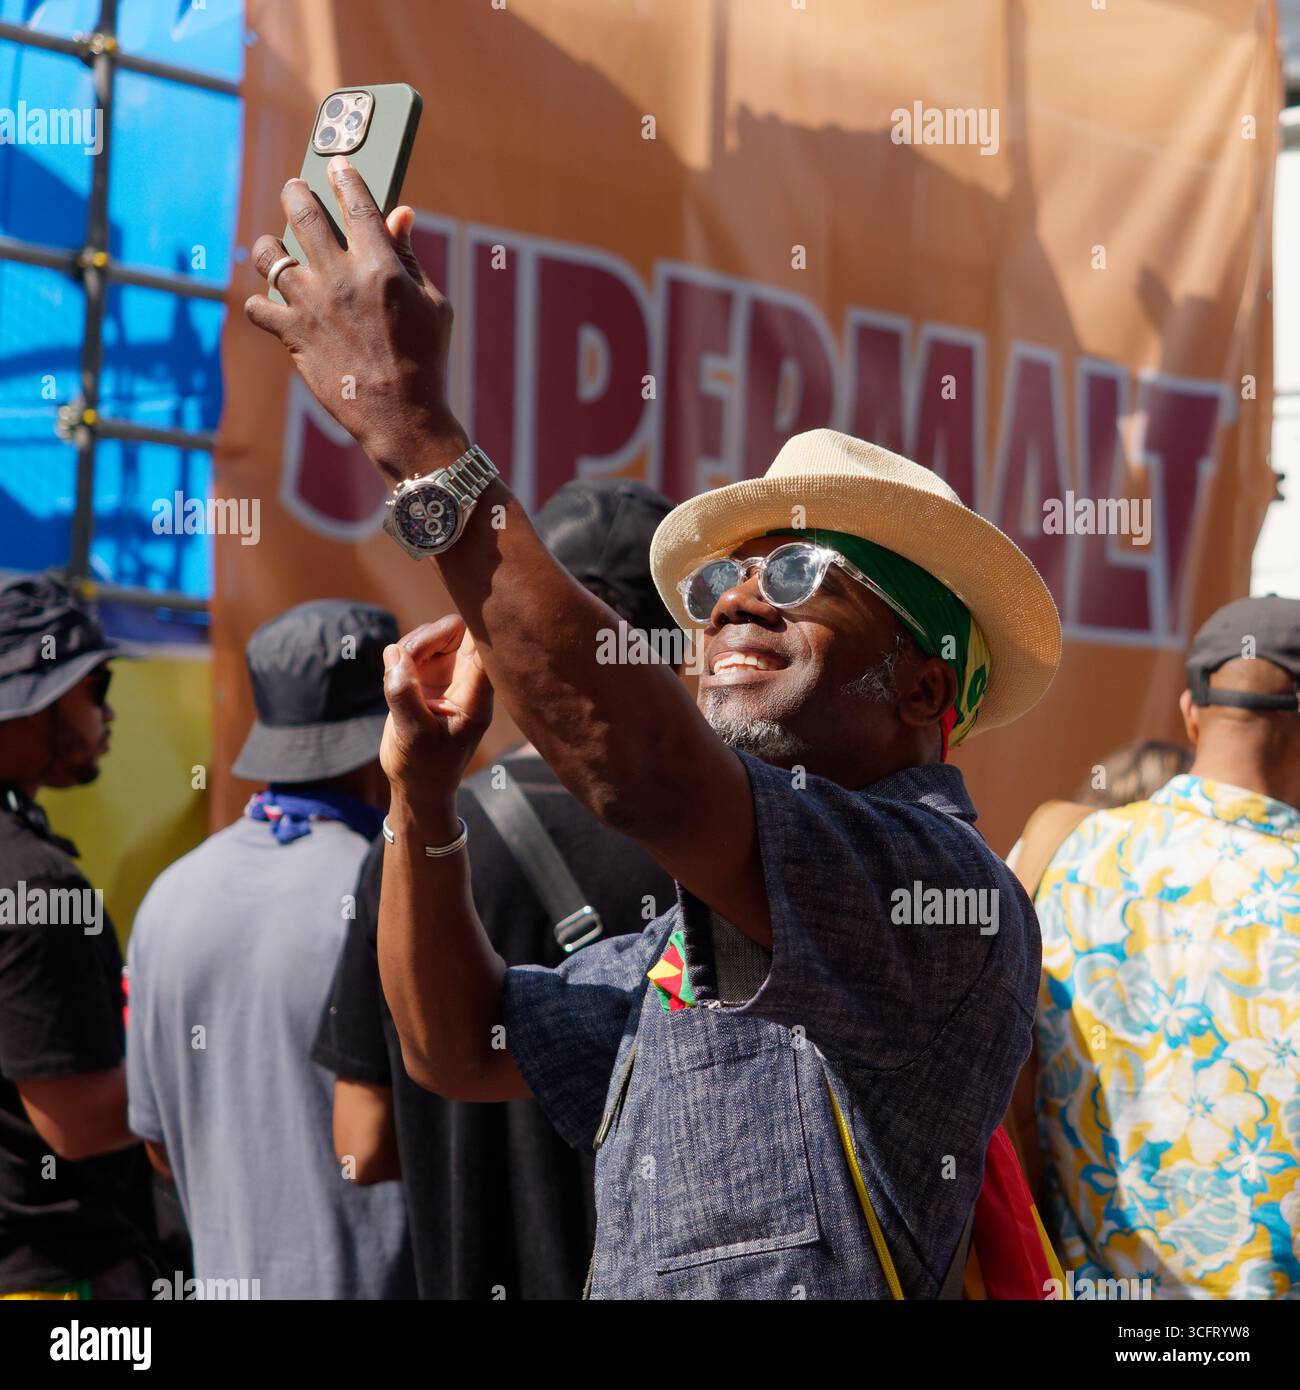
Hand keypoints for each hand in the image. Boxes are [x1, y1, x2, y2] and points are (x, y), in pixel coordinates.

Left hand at [244, 157, 467, 481]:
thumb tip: (400, 214)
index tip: (337, 165)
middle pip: (302, 212)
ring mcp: (311, 305)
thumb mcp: (432, 304)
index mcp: (380, 265)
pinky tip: (273, 303)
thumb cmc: (426, 359)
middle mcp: (340, 277)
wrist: (402, 416)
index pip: (356, 203)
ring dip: (269, 245)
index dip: (345, 177)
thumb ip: (409, 257)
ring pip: (269, 254)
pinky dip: (262, 302)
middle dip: (295, 192)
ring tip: (274, 248)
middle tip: (294, 189)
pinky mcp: (293, 335)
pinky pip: (259, 306)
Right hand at [381, 615, 492, 804]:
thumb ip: (404, 693)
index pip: (485, 649)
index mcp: (476, 696)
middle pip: (456, 631)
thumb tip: (394, 652)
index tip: (449, 630)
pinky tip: (395, 681)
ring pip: (433, 635)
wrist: (418, 783)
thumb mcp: (413, 734)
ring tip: (397, 679)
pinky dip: (400, 656)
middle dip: (428, 637)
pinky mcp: (427, 675)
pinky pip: (415, 648)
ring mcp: (447, 675)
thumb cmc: (425, 765)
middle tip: (406, 659)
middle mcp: (466, 679)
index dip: (473, 629)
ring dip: (410, 647)